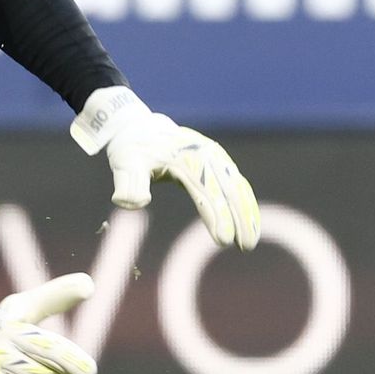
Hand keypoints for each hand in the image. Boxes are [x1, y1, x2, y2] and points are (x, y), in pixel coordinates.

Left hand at [72, 86, 259, 249]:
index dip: (216, 217)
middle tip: (246, 246)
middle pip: (229, 191)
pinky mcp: (219, 162)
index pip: (205, 192)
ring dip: (248, 214)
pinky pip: (238, 184)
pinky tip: (250, 224)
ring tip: (250, 242)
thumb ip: (128, 183)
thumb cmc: (132, 150)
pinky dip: (246, 204)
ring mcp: (216, 158)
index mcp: (185, 158)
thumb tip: (131, 203)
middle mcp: (206, 156)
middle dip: (239, 219)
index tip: (222, 240)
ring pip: (238, 188)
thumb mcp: (124, 163)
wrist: (139, 128)